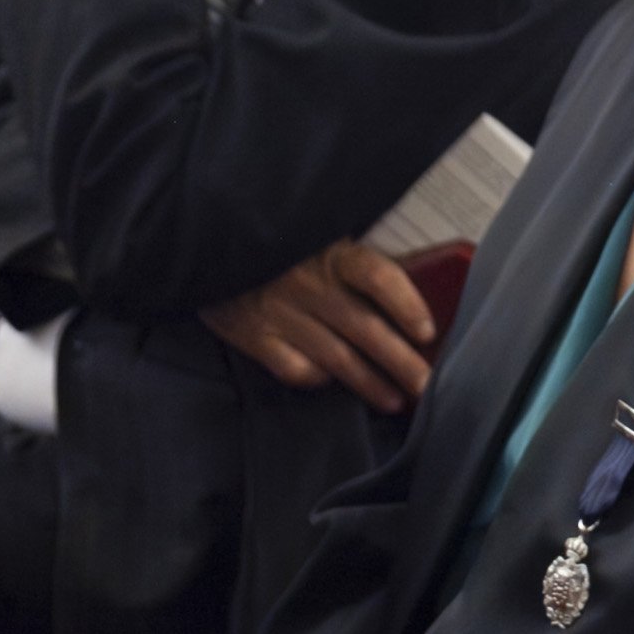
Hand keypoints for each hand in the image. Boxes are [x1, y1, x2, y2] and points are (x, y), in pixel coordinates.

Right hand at [200, 239, 436, 409]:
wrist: (205, 241)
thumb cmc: (279, 239)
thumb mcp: (318, 233)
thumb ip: (352, 260)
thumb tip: (413, 288)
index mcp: (331, 253)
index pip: (379, 277)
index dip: (407, 305)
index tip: (427, 332)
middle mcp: (309, 284)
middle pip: (366, 329)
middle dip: (402, 363)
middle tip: (428, 387)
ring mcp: (279, 313)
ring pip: (336, 358)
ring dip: (369, 383)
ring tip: (394, 401)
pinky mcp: (252, 334)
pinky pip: (294, 368)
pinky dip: (315, 378)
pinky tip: (330, 384)